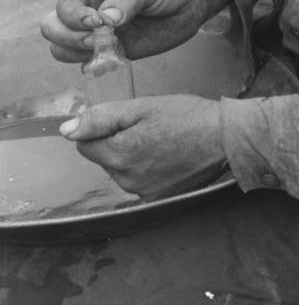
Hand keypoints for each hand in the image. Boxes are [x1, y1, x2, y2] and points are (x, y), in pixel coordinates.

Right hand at [40, 0, 230, 62]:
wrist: (192, 1)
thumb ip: (126, 0)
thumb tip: (105, 18)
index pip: (63, 6)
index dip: (74, 17)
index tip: (97, 22)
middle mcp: (87, 11)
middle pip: (53, 29)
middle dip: (71, 37)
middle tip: (99, 39)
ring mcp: (97, 34)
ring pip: (63, 49)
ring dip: (79, 54)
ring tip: (109, 48)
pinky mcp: (111, 52)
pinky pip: (87, 64)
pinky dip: (94, 66)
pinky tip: (114, 59)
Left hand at [59, 94, 225, 199]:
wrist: (225, 138)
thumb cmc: (187, 116)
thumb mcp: (143, 106)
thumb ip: (102, 118)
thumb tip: (67, 129)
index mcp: (119, 154)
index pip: (85, 144)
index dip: (102, 128)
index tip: (126, 119)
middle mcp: (126, 180)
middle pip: (104, 158)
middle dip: (118, 142)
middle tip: (149, 126)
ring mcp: (142, 193)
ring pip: (122, 170)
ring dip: (133, 156)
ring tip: (162, 139)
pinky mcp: (158, 198)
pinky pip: (139, 181)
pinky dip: (148, 169)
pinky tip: (168, 155)